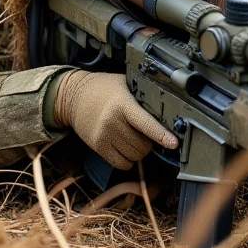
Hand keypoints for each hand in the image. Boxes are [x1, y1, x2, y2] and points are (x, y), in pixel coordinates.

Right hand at [53, 71, 177, 169]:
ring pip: (134, 156)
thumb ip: (142, 96)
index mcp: (123, 104)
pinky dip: (128, 160)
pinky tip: (125, 148)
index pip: (146, 123)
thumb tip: (167, 109)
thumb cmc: (104, 88)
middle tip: (145, 132)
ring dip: (139, 151)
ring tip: (133, 137)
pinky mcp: (97, 146)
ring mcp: (104, 136)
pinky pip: (121, 164)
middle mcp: (113, 122)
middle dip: (149, 142)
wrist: (73, 96)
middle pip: (142, 145)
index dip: (161, 134)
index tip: (174, 143)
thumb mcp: (125, 84)